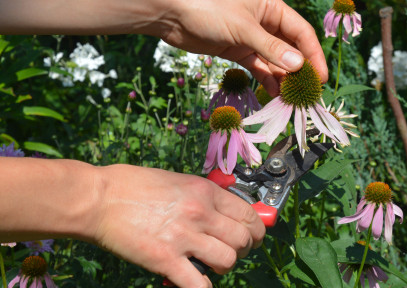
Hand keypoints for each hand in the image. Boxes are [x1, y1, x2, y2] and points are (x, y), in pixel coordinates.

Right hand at [93, 164, 264, 287]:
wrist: (99, 198)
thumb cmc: (132, 186)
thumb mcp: (177, 180)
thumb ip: (203, 197)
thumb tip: (222, 212)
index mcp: (205, 191)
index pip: (248, 214)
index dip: (256, 230)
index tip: (253, 237)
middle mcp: (200, 212)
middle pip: (244, 240)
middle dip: (242, 250)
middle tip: (229, 252)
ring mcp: (184, 237)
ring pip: (228, 261)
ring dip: (222, 267)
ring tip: (209, 265)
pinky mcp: (165, 260)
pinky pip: (198, 285)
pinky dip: (201, 287)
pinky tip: (194, 282)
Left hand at [145, 0, 327, 95]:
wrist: (173, 16)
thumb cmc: (208, 9)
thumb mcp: (243, 28)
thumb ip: (270, 48)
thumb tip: (298, 66)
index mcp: (272, 8)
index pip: (301, 33)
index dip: (313, 55)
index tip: (320, 78)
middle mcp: (266, 22)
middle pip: (290, 48)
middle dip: (299, 70)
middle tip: (307, 93)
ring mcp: (252, 38)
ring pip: (274, 60)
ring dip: (283, 78)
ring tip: (291, 98)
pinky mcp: (239, 50)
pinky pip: (258, 67)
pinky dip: (266, 79)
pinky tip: (274, 93)